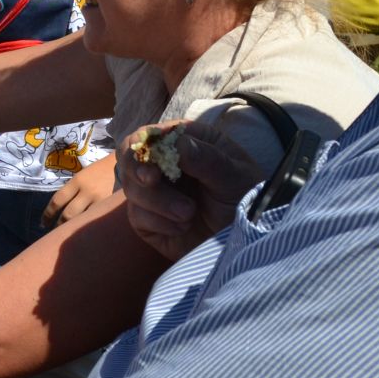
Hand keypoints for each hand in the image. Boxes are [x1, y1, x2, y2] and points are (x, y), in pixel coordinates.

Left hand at [41, 154, 117, 228]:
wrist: (123, 166)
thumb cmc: (99, 172)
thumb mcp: (82, 177)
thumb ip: (72, 191)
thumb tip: (58, 210)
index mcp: (77, 181)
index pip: (57, 200)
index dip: (48, 214)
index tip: (43, 223)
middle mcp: (87, 191)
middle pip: (68, 214)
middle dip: (58, 225)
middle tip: (53, 233)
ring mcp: (100, 201)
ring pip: (81, 220)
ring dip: (71, 229)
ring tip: (65, 237)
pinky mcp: (110, 208)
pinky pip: (94, 220)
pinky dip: (86, 228)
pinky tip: (82, 234)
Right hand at [122, 120, 264, 260]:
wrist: (248, 242)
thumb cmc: (247, 199)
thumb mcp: (234, 176)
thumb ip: (207, 158)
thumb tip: (178, 143)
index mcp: (186, 143)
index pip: (150, 135)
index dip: (144, 147)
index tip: (153, 163)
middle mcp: (166, 164)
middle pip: (130, 158)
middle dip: (139, 171)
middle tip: (151, 181)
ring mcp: (155, 193)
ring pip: (132, 189)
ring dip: (158, 203)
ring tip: (189, 214)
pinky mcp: (149, 220)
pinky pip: (138, 216)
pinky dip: (159, 223)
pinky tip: (182, 228)